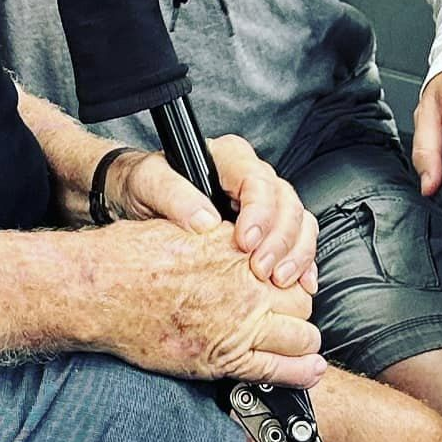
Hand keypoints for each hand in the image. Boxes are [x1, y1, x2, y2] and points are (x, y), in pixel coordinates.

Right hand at [86, 219, 324, 387]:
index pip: (282, 256)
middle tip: (286, 309)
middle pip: (299, 295)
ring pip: (301, 333)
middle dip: (297, 303)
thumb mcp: (175, 228)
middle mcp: (240, 283)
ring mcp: (235, 323)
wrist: (100, 290)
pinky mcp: (221, 357)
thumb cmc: (127, 258)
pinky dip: (300, 371)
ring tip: (299, 338)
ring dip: (302, 336)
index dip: (284, 270)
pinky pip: (277, 369)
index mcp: (230, 246)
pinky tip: (309, 369)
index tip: (278, 277)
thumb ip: (209, 236)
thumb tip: (224, 236)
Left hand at [109, 136, 317, 291]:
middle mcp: (251, 176)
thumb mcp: (148, 181)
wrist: (138, 200)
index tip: (245, 242)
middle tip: (263, 271)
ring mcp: (264, 202)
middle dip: (280, 240)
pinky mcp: (268, 227)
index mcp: (227, 158)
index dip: (259, 212)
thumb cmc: (144, 185)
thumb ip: (173, 195)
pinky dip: (304, 263)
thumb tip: (204, 220)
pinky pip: (299, 240)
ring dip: (296, 254)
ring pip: (300, 221)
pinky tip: (301, 283)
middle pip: (286, 202)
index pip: (257, 180)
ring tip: (279, 281)